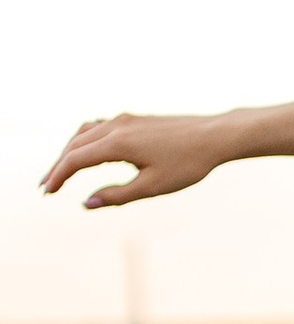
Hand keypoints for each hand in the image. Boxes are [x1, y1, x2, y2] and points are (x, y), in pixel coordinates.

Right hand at [41, 113, 222, 206]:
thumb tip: (86, 203)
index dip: (58, 176)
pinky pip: (99, 127)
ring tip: (61, 172)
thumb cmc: (189, 164)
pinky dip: (85, 140)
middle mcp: (117, 126)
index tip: (47, 193)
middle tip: (46, 187)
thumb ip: (117, 196)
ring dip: (69, 152)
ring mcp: (125, 119)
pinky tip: (86, 152)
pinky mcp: (134, 119)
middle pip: (75, 145)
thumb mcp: (153, 187)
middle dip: (58, 166)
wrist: (216, 135)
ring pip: (85, 133)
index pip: (75, 159)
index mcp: (118, 143)